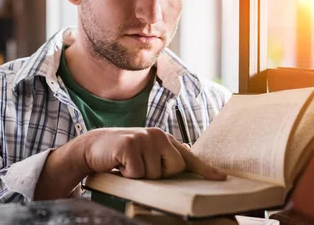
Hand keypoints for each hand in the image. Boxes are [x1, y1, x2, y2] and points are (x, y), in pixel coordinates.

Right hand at [83, 127, 226, 179]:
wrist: (92, 147)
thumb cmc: (120, 153)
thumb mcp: (144, 152)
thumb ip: (162, 154)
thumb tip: (184, 156)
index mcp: (163, 138)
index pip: (187, 155)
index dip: (205, 169)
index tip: (221, 178)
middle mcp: (157, 135)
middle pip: (175, 168)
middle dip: (159, 175)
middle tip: (140, 167)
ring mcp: (144, 138)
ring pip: (155, 174)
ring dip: (140, 177)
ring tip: (127, 166)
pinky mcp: (130, 145)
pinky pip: (138, 174)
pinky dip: (128, 175)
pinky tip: (120, 166)